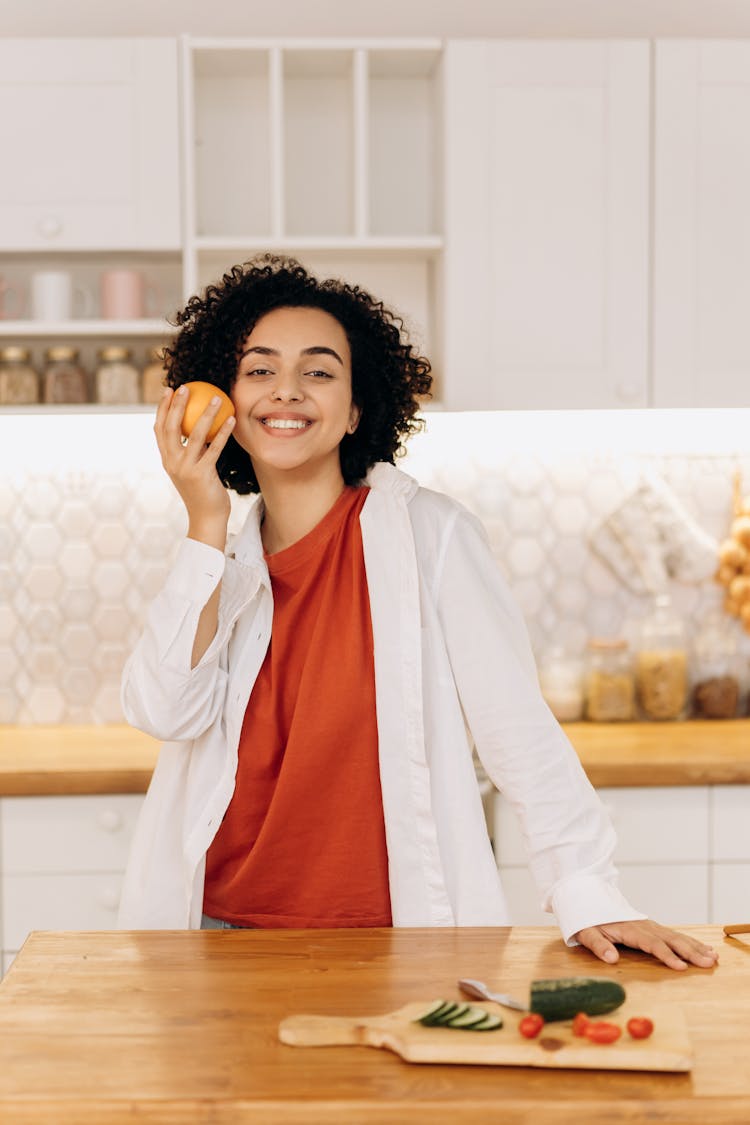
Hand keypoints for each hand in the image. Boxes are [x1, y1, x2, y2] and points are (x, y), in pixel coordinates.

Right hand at [155, 386, 234, 546]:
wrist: (207, 518)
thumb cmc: (203, 491)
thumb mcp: (191, 469)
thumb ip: (189, 452)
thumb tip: (197, 428)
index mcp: (167, 460)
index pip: (159, 429)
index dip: (162, 408)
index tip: (169, 390)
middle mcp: (172, 462)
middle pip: (172, 427)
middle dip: (177, 404)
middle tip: (186, 387)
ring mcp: (185, 469)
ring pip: (195, 435)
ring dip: (206, 413)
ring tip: (215, 398)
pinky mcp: (202, 474)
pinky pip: (214, 448)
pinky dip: (223, 432)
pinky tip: (232, 419)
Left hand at [575, 919, 718, 970]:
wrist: (589, 898)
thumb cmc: (587, 918)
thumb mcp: (586, 931)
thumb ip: (598, 945)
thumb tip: (611, 958)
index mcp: (629, 929)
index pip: (651, 944)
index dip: (666, 956)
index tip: (680, 967)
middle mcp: (644, 926)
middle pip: (670, 939)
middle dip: (690, 952)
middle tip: (708, 963)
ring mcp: (650, 926)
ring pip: (676, 936)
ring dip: (695, 947)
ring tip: (713, 957)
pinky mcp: (652, 927)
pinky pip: (674, 935)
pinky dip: (690, 942)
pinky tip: (703, 948)